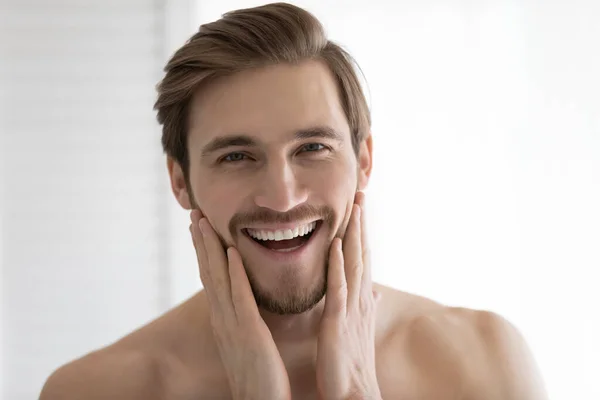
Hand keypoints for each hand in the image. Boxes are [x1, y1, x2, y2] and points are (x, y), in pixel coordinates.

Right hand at [189, 210, 291, 399]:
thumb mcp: (247, 344)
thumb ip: (243, 323)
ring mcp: (233, 325)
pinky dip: (235, 273)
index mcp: (224, 320)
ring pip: (218, 278)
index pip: (211, 279)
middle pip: (208, 273)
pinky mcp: (249, 333)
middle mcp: (223, 319)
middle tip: (194, 214)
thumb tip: (243, 307)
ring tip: (203, 221)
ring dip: (211, 248)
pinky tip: (233, 251)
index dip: (204, 252)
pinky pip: (241, 297)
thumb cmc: (259, 377)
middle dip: (200, 243)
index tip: (199, 229)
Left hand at [316, 192, 381, 399]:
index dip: (362, 230)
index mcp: (360, 298)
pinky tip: (336, 245)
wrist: (354, 393)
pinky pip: (338, 289)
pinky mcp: (338, 322)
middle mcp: (359, 298)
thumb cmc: (352, 360)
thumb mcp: (360, 328)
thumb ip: (366, 306)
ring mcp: (350, 308)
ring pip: (354, 263)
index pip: (362, 256)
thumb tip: (376, 292)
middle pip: (362, 252)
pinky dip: (338, 266)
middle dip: (362, 222)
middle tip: (362, 191)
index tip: (361, 204)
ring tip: (355, 206)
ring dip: (355, 234)